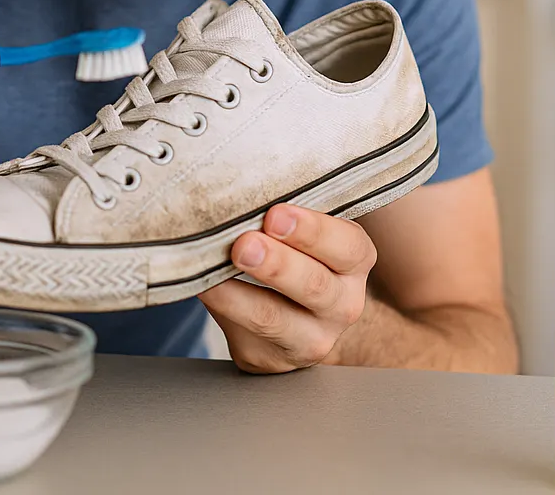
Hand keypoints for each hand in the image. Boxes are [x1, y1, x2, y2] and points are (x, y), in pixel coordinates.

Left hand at [199, 204, 375, 373]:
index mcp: (353, 263)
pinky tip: (201, 288)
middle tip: (244, 245)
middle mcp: (342, 305)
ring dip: (238, 294)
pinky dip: (218, 308)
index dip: (311, 231)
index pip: (346, 246)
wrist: (303, 320)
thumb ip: (287, 216)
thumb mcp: (308, 235)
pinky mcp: (271, 359)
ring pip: (272, 318)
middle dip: (275, 264)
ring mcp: (310, 339)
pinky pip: (241, 334)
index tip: (275, 215)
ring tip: (213, 274)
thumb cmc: (300, 258)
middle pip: (312, 285)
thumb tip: (239, 194)